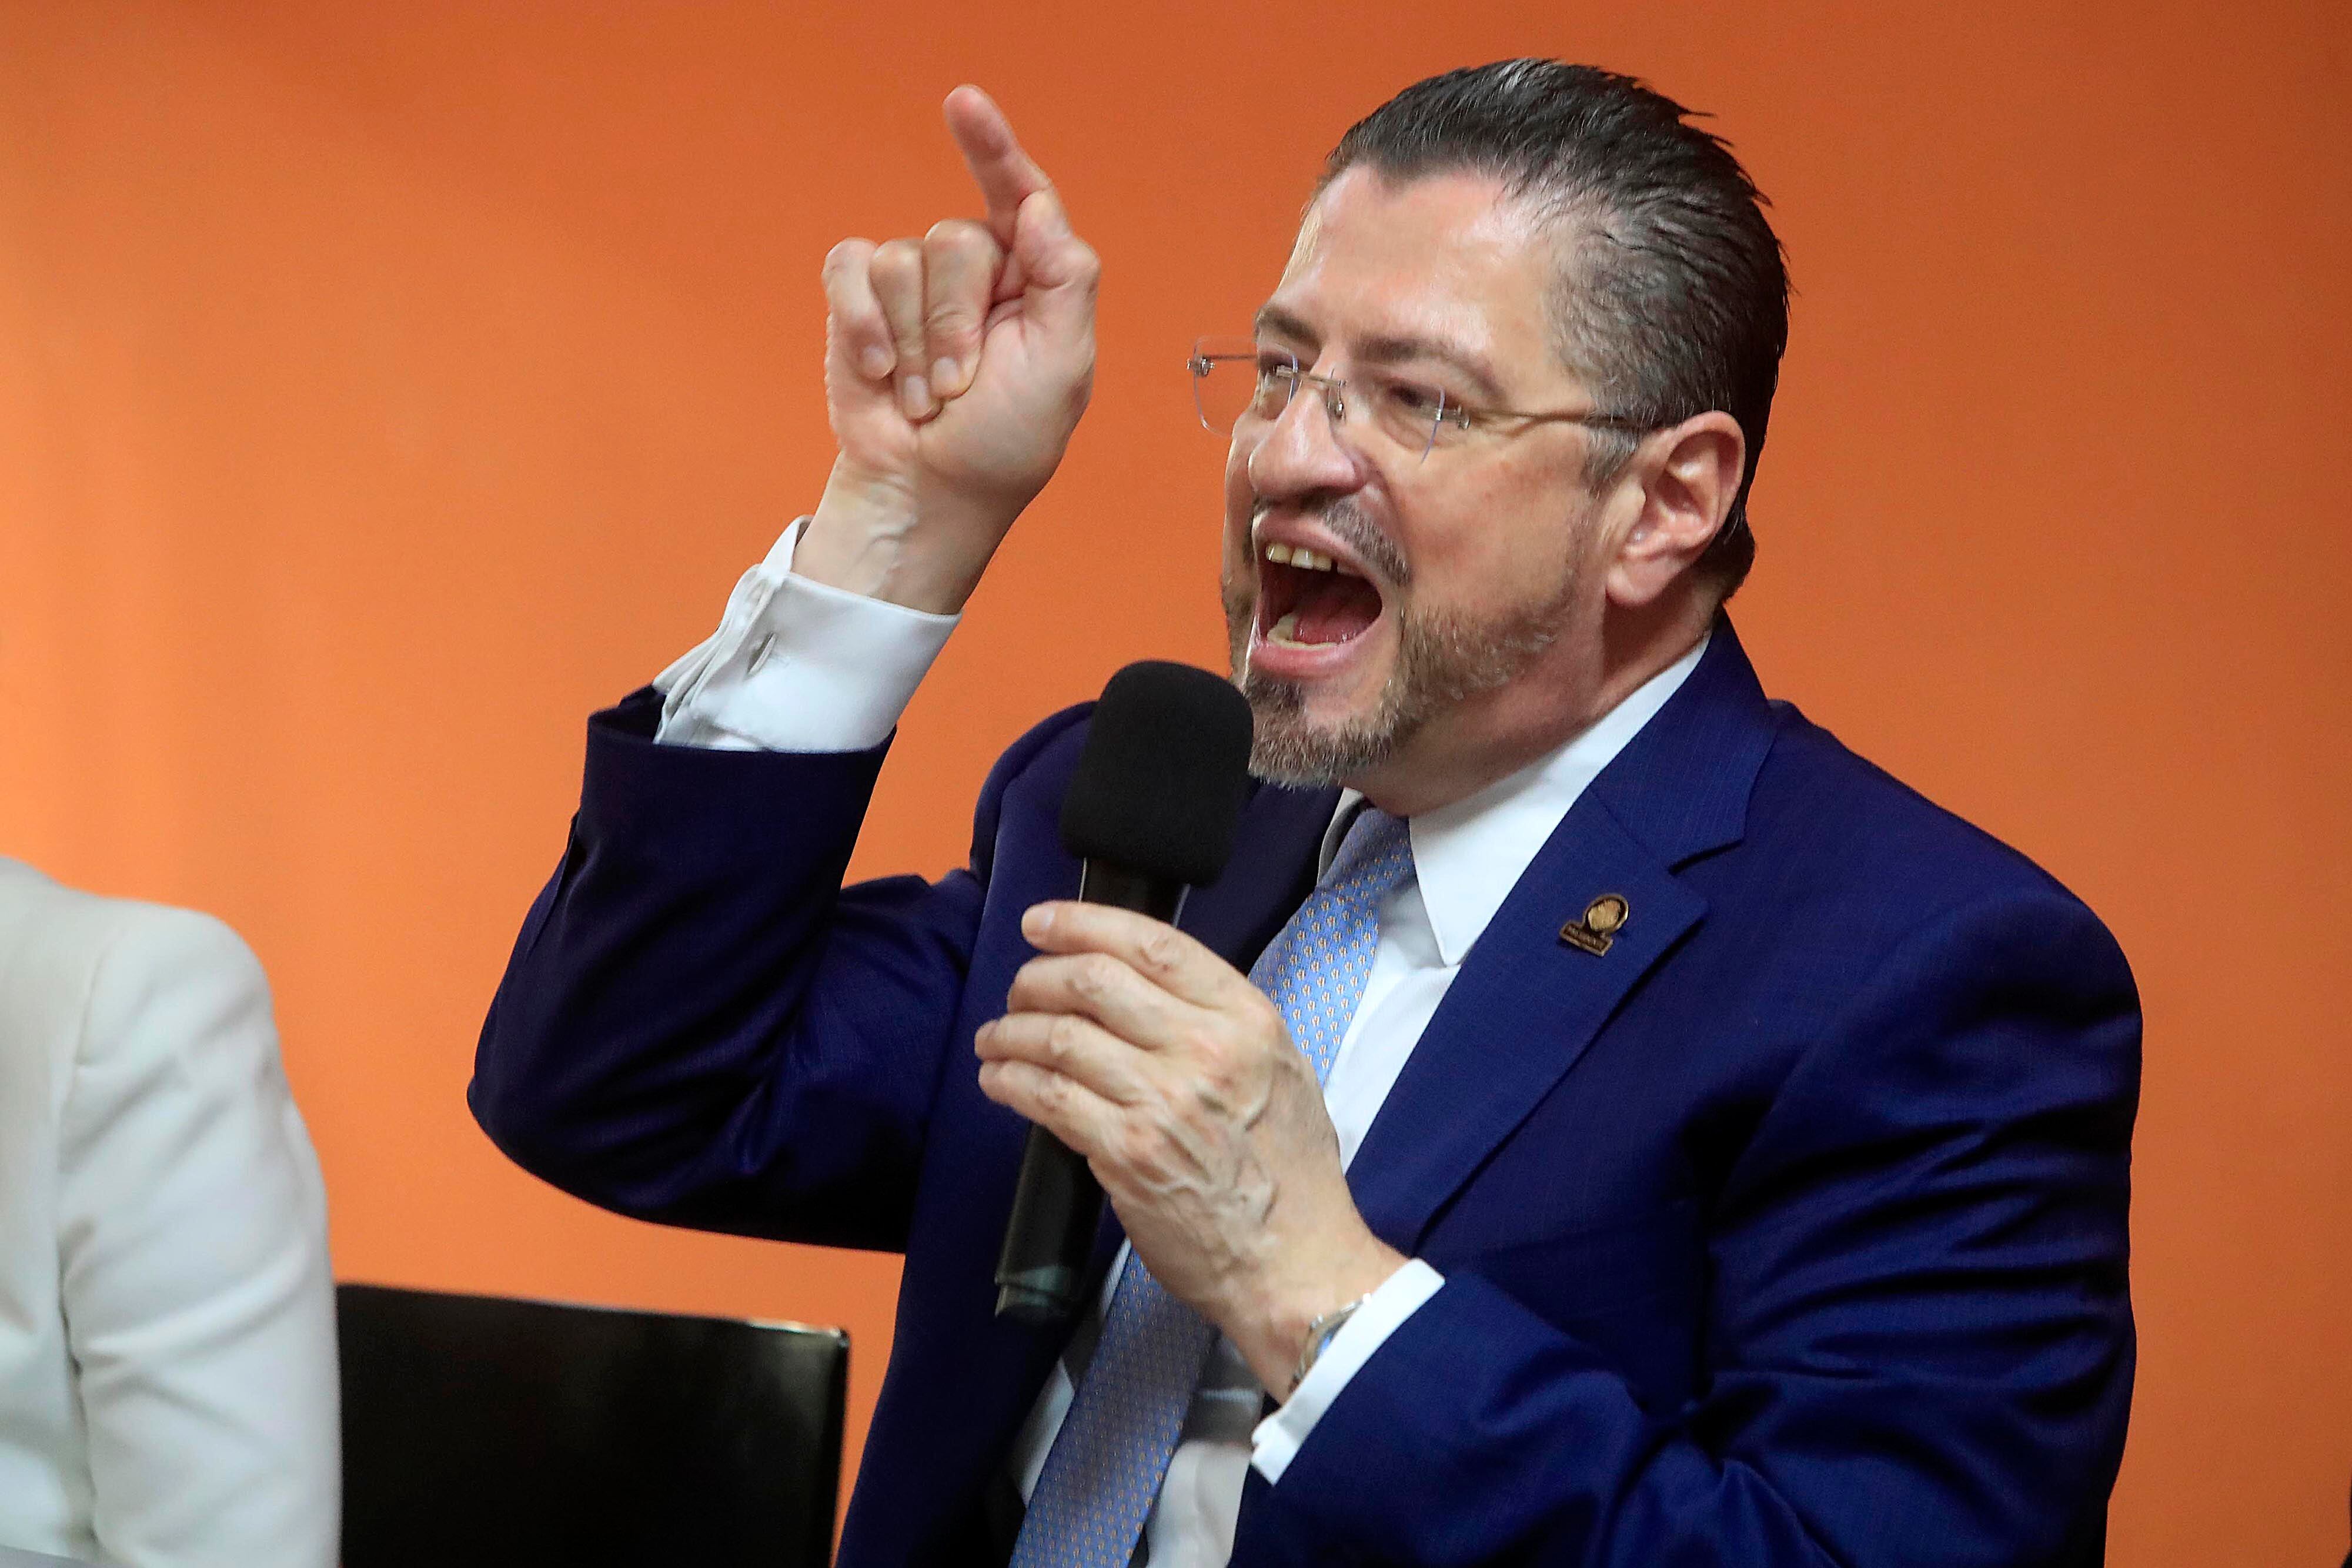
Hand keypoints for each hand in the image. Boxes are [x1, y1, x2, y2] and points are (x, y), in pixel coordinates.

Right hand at [793, 86, 1098, 613]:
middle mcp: (974, 273)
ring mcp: (911, 286)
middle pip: (960, 238)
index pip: (1019, 196)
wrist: (926, 494)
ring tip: (925, 396)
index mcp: (1034, 280)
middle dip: (957, 322)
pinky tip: (879, 376)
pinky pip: (853, 269)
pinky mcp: (857, 302)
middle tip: (961, 386)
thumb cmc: (1002, 442)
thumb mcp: (1063, 367)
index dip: (994, 148)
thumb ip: (1065, 278)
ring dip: (914, 344)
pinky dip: (865, 327)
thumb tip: (1040, 202)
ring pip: (904, 259)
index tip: (963, 104)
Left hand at [975, 902, 1405, 1396]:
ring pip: (1059, 1036)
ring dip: (1011, 1031)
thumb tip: (1146, 992)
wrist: (1295, 1261)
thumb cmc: (1291, 1174)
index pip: (1152, 944)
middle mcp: (1205, 1049)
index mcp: (1247, 1020)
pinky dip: (1011, 1080)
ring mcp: (1162, 1100)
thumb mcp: (1281, 1070)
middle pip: (1093, 980)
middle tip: (1018, 989)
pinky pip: (1048, 1097)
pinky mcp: (1125, 1151)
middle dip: (1037, 977)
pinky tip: (998, 1078)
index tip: (1043, 923)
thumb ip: (1222, 1024)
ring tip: (995, 1038)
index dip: (1083, 923)